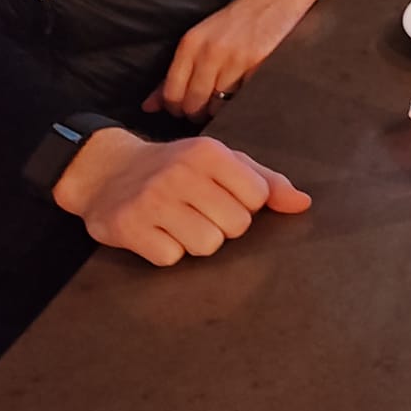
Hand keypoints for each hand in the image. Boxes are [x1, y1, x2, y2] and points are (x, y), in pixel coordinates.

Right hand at [53, 129, 310, 266]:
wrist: (107, 170)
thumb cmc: (177, 167)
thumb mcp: (222, 162)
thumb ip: (266, 181)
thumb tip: (302, 204)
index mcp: (210, 152)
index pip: (257, 198)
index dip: (245, 205)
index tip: (224, 198)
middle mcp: (181, 172)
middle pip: (235, 226)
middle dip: (222, 226)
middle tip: (198, 211)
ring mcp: (153, 200)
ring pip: (206, 246)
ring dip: (195, 241)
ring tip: (178, 222)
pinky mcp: (129, 227)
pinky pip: (170, 258)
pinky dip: (166, 251)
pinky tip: (156, 232)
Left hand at [142, 0, 319, 120]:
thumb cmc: (234, 22)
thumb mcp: (198, 40)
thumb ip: (174, 74)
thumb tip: (148, 107)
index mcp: (191, 44)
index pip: (172, 93)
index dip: (176, 109)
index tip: (184, 109)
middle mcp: (211, 52)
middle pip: (194, 103)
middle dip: (197, 113)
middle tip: (204, 110)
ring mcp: (236, 60)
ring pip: (218, 106)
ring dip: (220, 110)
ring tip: (224, 101)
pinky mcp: (259, 66)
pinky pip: (242, 100)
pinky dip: (240, 102)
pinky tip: (242, 94)